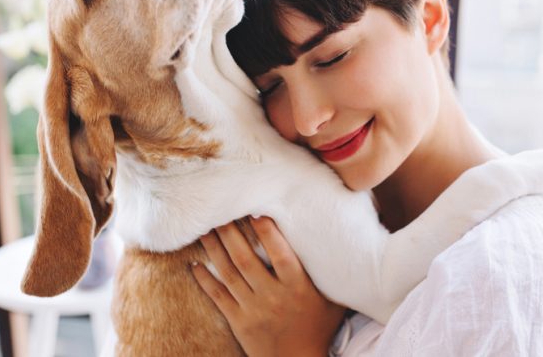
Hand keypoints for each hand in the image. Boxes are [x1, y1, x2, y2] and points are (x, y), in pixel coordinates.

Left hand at [192, 217, 345, 356]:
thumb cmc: (318, 330)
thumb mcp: (334, 303)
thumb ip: (335, 277)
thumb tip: (348, 247)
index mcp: (297, 288)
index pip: (280, 254)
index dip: (268, 233)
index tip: (256, 212)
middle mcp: (273, 296)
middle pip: (246, 259)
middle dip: (231, 234)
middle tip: (219, 212)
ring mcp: (253, 309)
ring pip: (229, 273)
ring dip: (215, 250)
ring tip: (205, 229)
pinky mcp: (238, 322)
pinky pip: (218, 297)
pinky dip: (205, 280)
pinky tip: (194, 265)